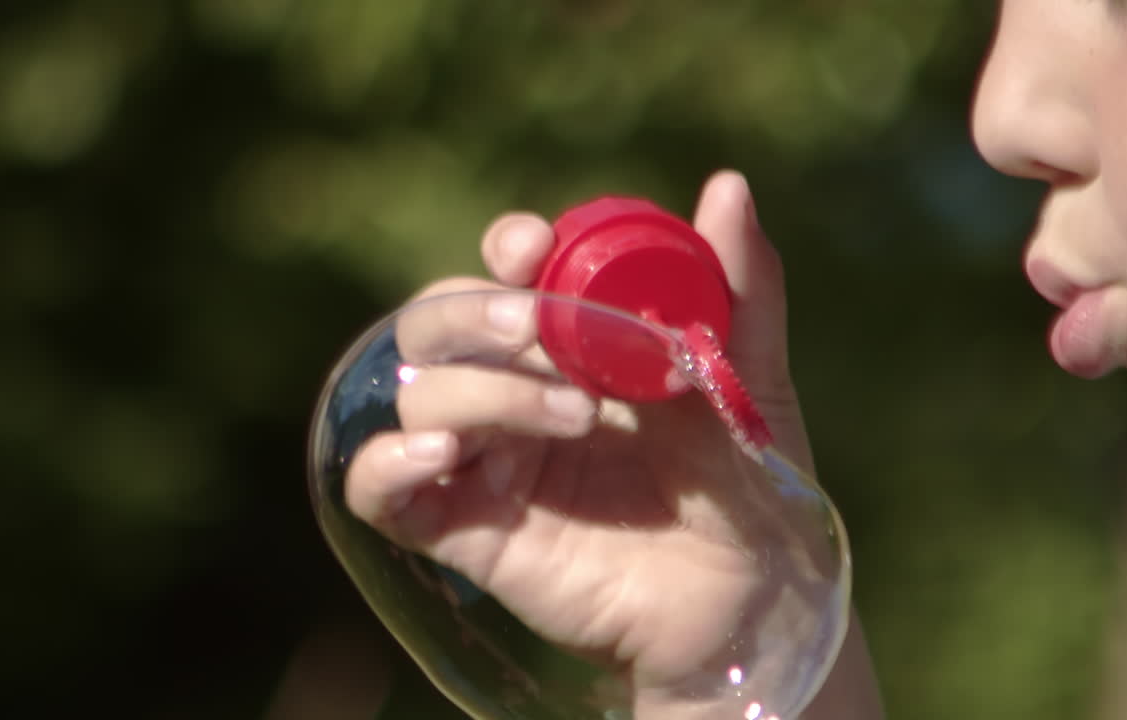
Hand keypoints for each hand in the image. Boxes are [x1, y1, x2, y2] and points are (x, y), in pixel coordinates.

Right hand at [345, 171, 882, 718]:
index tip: (534, 246)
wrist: (748, 596)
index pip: (499, 275)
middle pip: (434, 323)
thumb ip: (740, 287)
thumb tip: (727, 185)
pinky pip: (375, 489)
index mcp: (567, 347)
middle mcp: (512, 394)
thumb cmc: (750, 484)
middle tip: (539, 326)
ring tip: (576, 419)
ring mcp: (484, 461)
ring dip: (485, 390)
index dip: (503, 249)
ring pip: (417, 395)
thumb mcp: (749, 374)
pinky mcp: (461, 529)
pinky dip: (386, 463)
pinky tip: (443, 456)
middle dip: (475, 311)